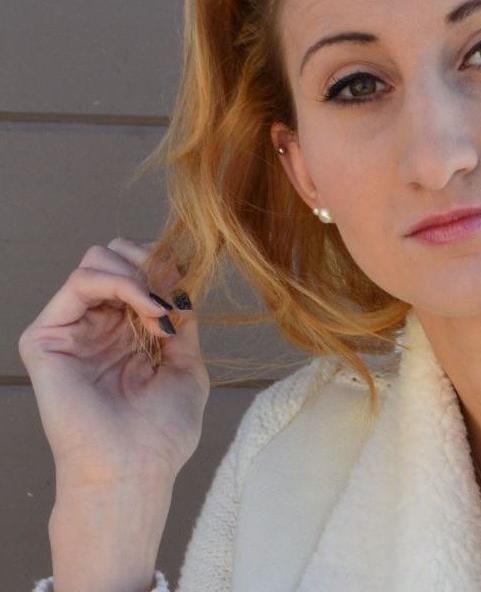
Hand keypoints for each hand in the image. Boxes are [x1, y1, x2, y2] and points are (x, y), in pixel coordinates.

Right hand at [19, 238, 209, 489]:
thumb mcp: (186, 364)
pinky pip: (80, 281)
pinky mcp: (46, 337)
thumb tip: (179, 284)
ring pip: (97, 260)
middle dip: (152, 263)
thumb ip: (180, 320)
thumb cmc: (161, 432)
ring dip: (140, 275)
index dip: (167, 267)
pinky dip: (123, 283)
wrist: (135, 469)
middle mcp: (96, 325)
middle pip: (115, 255)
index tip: (188, 291)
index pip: (139, 270)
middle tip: (172, 297)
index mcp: (125, 332)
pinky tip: (148, 310)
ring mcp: (70, 329)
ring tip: (159, 312)